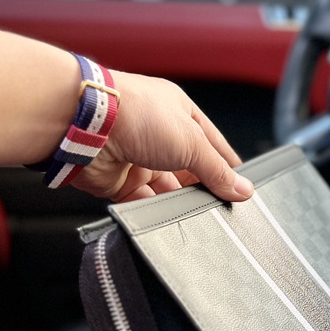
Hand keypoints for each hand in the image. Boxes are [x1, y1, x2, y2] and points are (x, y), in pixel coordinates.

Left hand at [70, 70, 253, 202]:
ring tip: (192, 212)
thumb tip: (242, 188)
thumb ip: (218, 171)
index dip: (227, 164)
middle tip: (219, 204)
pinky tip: (164, 217)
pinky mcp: (118, 180)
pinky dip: (153, 211)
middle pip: (189, 168)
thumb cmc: (136, 114)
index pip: (211, 142)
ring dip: (178, 200)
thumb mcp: (192, 142)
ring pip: (166, 188)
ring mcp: (137, 157)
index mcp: (179, 113)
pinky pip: (142, 201)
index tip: (241, 186)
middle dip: (202, 186)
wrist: (87, 125)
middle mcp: (157, 133)